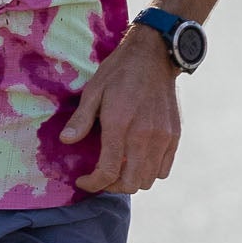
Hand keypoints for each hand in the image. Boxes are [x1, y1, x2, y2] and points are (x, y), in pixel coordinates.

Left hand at [62, 24, 182, 192]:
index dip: (93, 184)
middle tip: (100, 177)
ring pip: (149, 179)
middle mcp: (144, 136)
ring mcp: (163, 137)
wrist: (154, 55)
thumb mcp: (94, 90)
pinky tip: (138, 160)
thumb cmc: (119, 71)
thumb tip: (66, 140)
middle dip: (112, 187)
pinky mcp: (174, 135)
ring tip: (119, 170)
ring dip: (132, 181)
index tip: (83, 181)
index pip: (108, 172)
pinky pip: (164, 168)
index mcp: (120, 125)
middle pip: (130, 183)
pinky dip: (150, 172)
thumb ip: (82, 118)